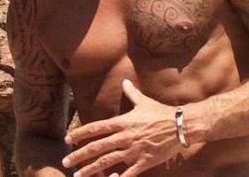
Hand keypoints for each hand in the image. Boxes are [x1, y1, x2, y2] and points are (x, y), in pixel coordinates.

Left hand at [62, 79, 182, 176]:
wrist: (182, 125)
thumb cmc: (161, 113)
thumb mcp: (144, 102)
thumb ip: (131, 93)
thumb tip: (124, 81)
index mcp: (122, 122)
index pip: (95, 128)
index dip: (80, 134)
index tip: (67, 139)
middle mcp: (125, 137)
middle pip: (97, 147)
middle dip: (79, 155)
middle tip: (66, 162)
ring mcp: (134, 150)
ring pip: (108, 162)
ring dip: (91, 169)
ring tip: (78, 175)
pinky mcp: (144, 162)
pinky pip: (128, 173)